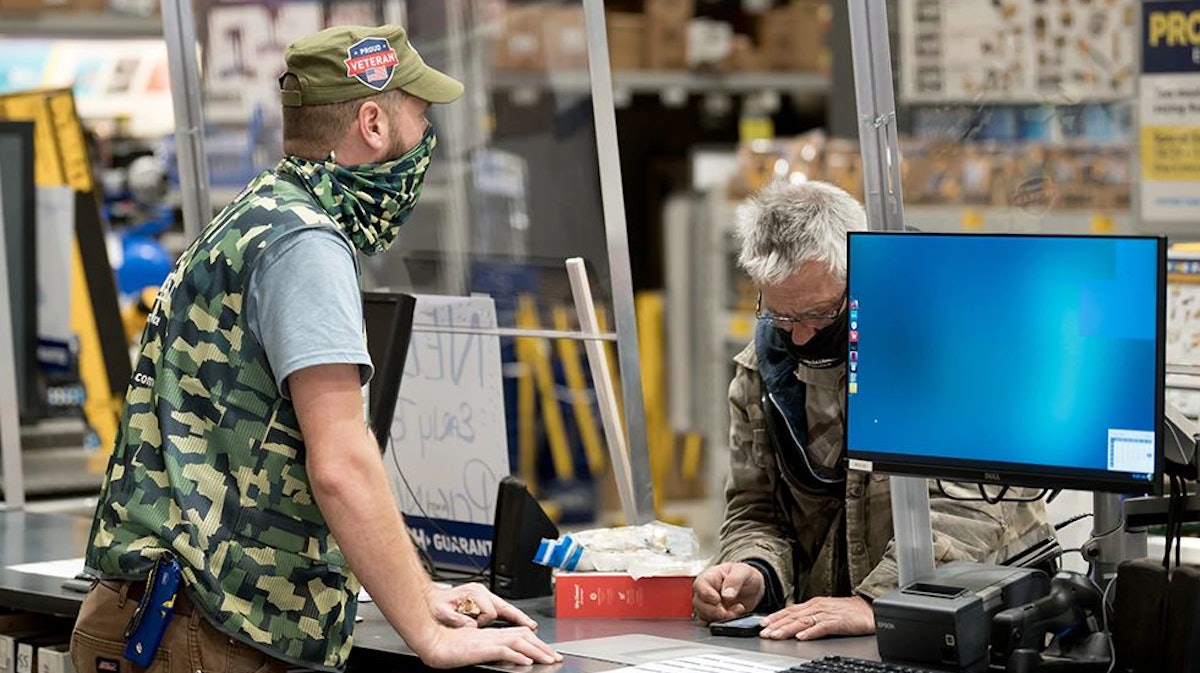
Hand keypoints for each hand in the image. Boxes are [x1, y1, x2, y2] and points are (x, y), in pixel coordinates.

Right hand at [415, 624, 561, 667]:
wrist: (432, 641)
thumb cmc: (446, 644)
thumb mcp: (472, 647)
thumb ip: (487, 648)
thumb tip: (503, 655)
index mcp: (491, 634)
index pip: (520, 635)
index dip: (535, 642)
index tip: (546, 651)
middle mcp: (493, 635)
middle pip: (525, 637)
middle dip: (543, 647)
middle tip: (556, 657)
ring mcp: (488, 641)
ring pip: (520, 642)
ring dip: (536, 651)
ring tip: (549, 660)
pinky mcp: (482, 648)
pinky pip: (504, 651)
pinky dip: (518, 655)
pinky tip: (526, 662)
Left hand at [428, 582, 537, 629]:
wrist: (428, 599)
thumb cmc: (434, 606)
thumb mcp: (443, 612)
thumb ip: (457, 619)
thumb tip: (472, 626)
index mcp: (473, 594)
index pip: (490, 612)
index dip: (484, 622)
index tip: (476, 626)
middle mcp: (480, 592)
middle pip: (505, 605)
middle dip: (518, 617)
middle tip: (531, 627)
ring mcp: (482, 593)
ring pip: (504, 606)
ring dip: (514, 616)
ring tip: (528, 625)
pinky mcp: (482, 597)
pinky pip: (499, 606)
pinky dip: (508, 614)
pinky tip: (515, 621)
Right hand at [692, 562, 764, 622]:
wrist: (754, 588)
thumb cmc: (745, 575)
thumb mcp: (743, 571)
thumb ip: (734, 580)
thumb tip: (726, 595)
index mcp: (710, 576)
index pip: (699, 586)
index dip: (707, 595)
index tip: (718, 600)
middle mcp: (706, 591)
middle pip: (698, 603)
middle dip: (714, 611)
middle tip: (727, 611)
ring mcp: (709, 604)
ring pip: (704, 615)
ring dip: (720, 617)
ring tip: (736, 610)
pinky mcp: (715, 615)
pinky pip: (711, 622)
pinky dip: (722, 622)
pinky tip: (733, 615)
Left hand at [759, 596, 874, 640]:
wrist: (870, 610)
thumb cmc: (849, 611)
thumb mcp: (825, 611)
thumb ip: (810, 616)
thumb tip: (793, 624)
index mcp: (814, 604)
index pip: (790, 610)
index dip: (775, 617)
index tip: (762, 624)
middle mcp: (818, 606)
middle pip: (793, 616)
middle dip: (776, 625)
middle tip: (764, 632)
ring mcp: (828, 613)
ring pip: (803, 621)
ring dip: (788, 629)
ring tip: (776, 635)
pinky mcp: (839, 621)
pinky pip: (822, 627)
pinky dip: (810, 632)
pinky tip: (801, 637)